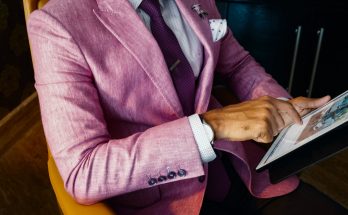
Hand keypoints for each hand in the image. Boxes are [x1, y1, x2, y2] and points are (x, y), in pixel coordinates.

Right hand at [202, 95, 329, 142]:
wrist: (219, 121)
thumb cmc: (234, 117)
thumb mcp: (254, 108)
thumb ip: (270, 111)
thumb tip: (282, 121)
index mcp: (268, 100)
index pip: (293, 102)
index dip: (310, 103)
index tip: (323, 100)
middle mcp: (269, 105)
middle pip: (285, 122)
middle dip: (276, 127)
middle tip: (256, 125)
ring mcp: (266, 115)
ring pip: (276, 132)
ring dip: (265, 133)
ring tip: (250, 127)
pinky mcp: (262, 126)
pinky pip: (267, 138)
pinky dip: (259, 139)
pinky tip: (249, 132)